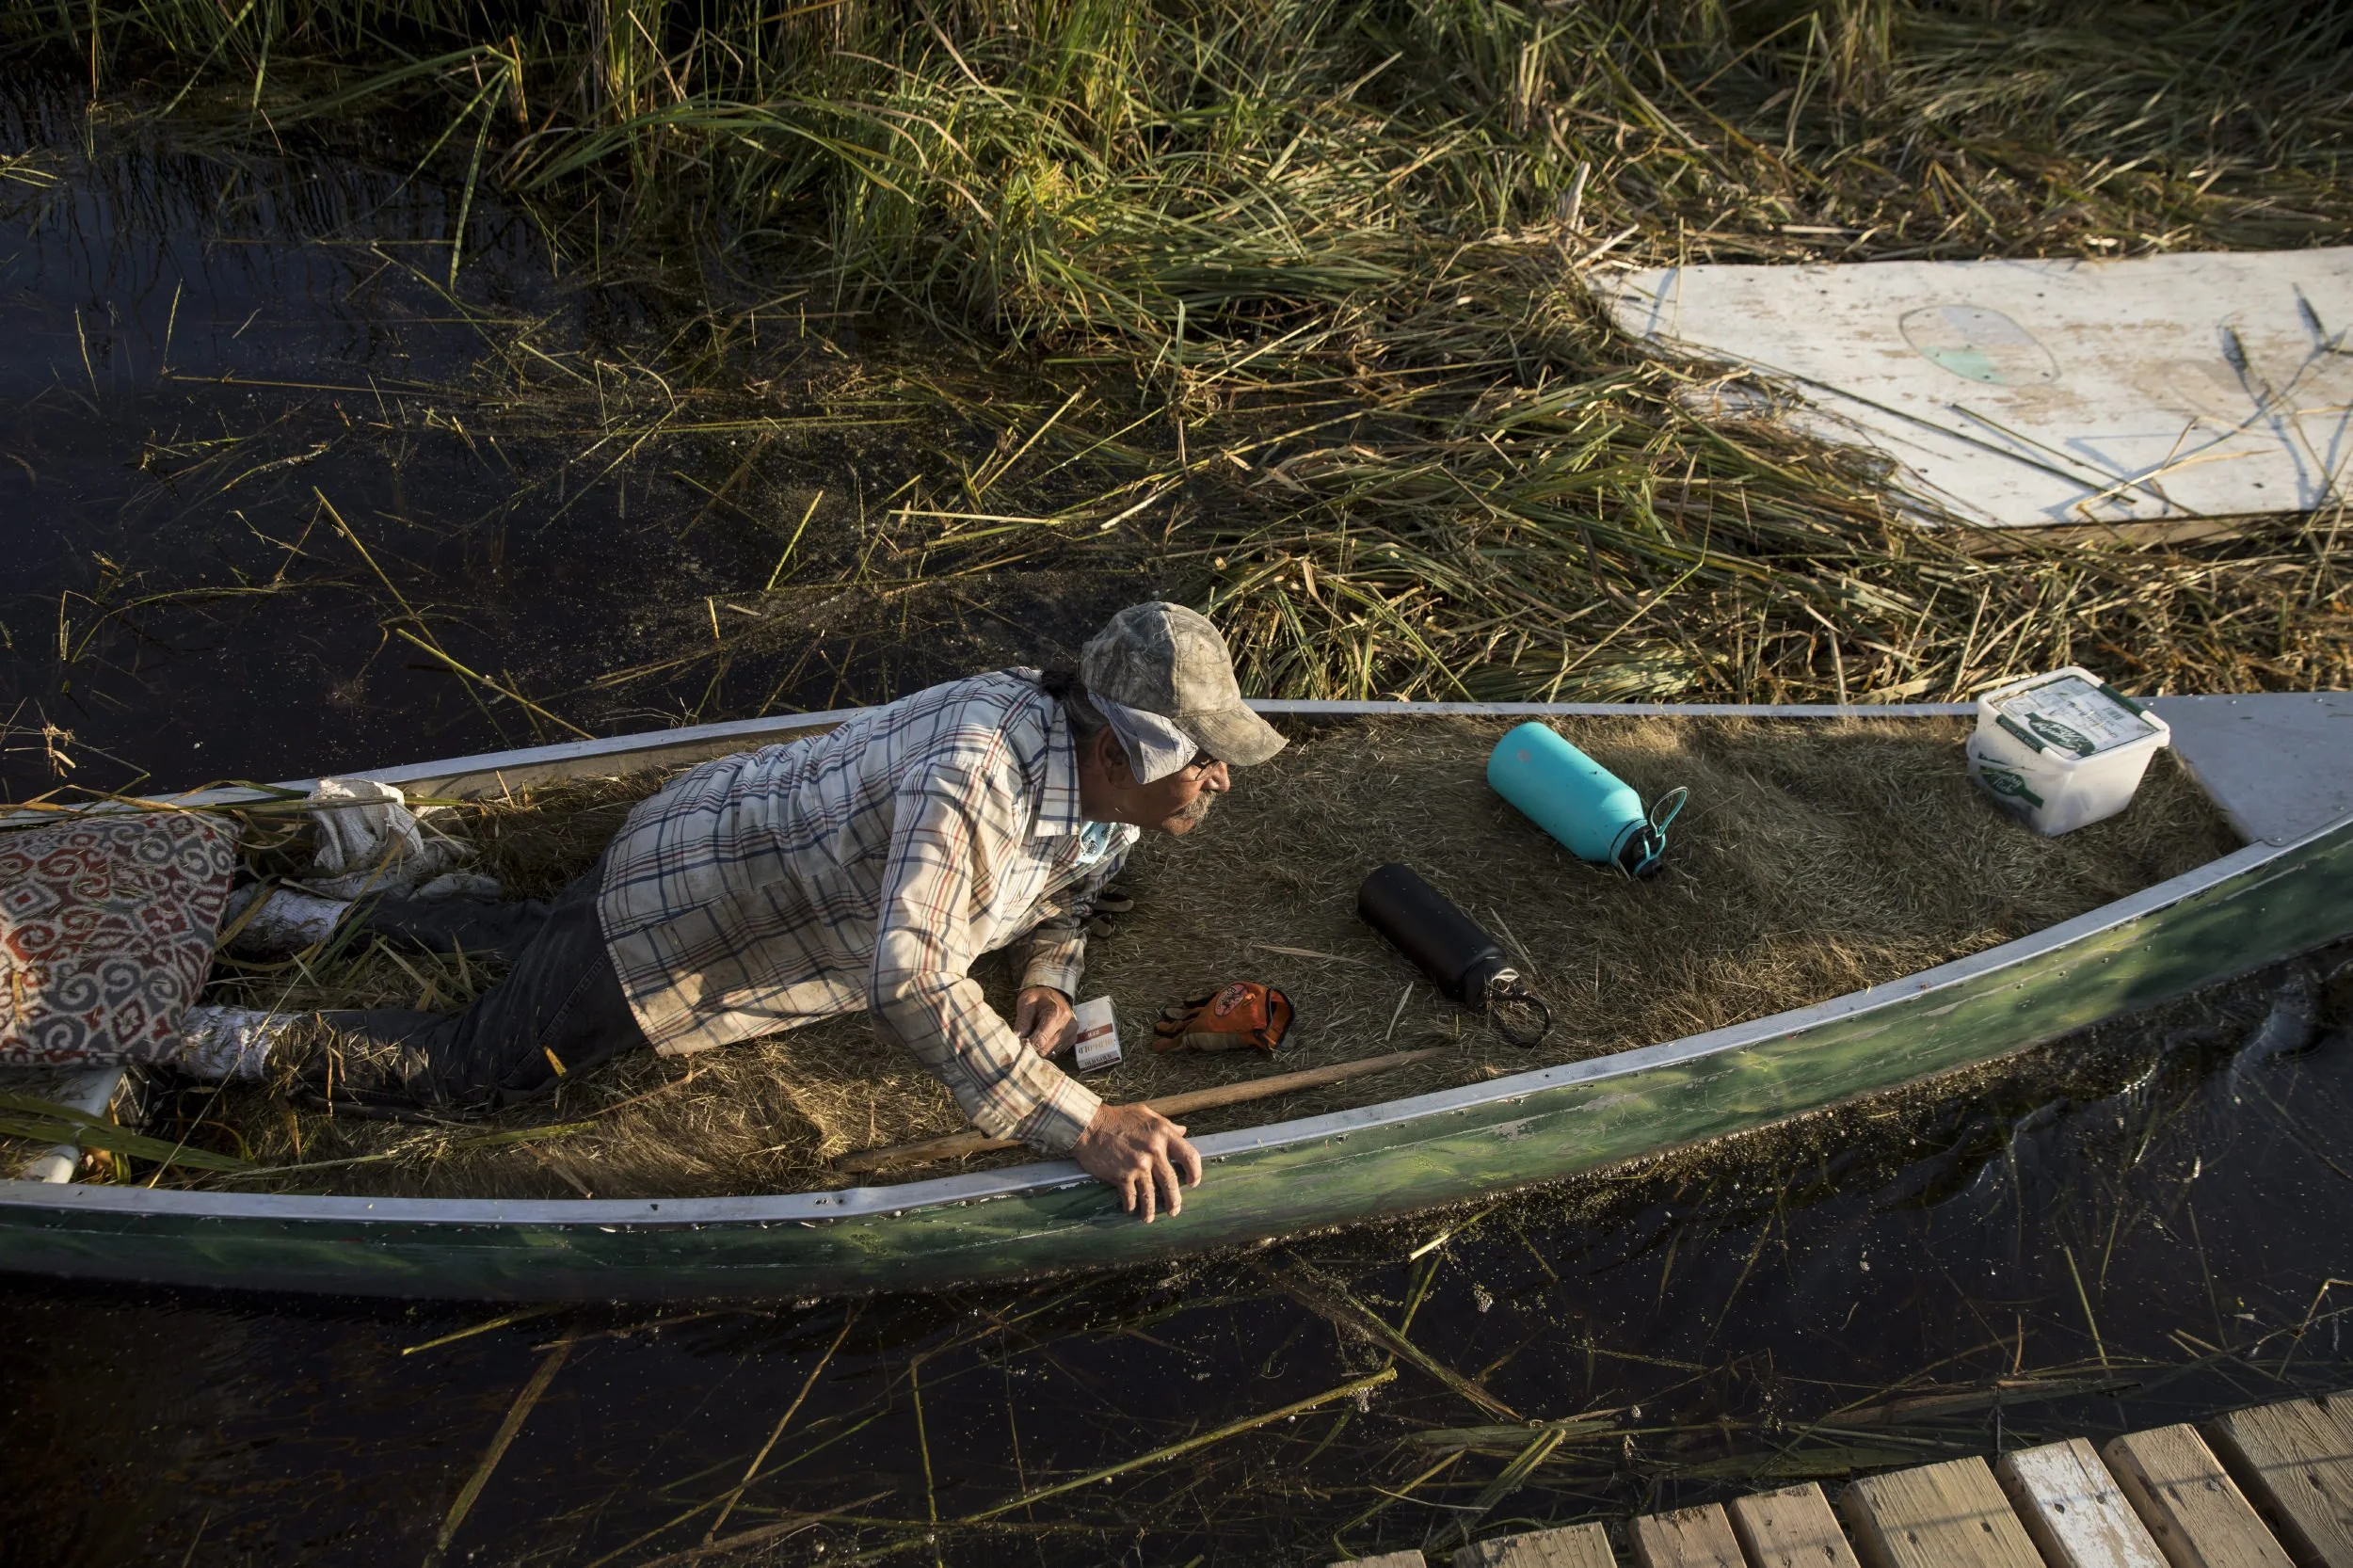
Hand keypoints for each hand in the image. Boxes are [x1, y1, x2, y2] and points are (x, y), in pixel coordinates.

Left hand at [1013, 985, 1075, 1055]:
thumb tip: (1017, 1041)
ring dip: (1039, 1049)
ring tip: (1033, 1037)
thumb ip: (1022, 1022)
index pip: (1040, 1040)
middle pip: (1046, 1049)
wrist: (1052, 993)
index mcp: (1056, 1014)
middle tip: (1024, 1041)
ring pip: (1050, 1053)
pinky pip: (1056, 1052)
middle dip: (1033, 1048)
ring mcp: (1072, 1033)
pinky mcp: (1072, 1039)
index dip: (1027, 1045)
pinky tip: (1042, 1039)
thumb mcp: (1026, 1003)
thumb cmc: (1037, 997)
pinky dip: (1047, 1049)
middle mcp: (1068, 1025)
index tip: (1018, 1044)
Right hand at [1071, 1103, 1201, 1221]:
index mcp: (1163, 1134)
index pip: (1190, 1156)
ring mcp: (1138, 1165)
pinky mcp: (1122, 1176)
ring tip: (1149, 1218)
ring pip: (1151, 1194)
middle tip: (1174, 1210)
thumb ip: (1167, 1125)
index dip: (1195, 1172)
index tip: (1192, 1182)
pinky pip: (1131, 1196)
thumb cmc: (1117, 1118)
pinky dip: (1131, 1205)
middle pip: (1171, 1182)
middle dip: (1174, 1200)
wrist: (1089, 1125)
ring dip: (1151, 1209)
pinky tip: (1130, 1208)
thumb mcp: (1146, 1114)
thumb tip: (1183, 1131)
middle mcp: (1154, 1151)